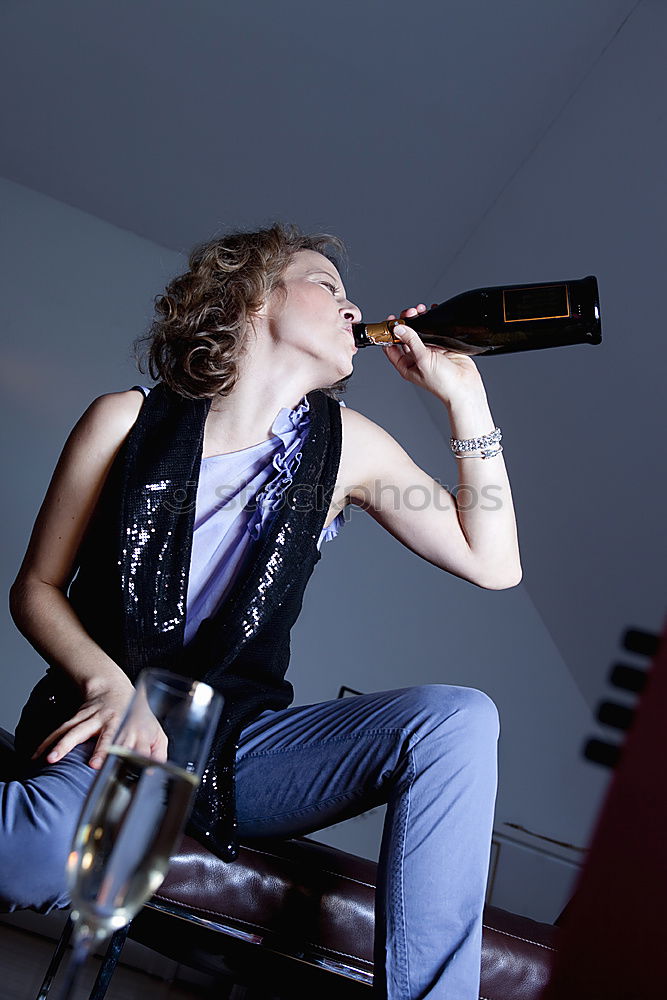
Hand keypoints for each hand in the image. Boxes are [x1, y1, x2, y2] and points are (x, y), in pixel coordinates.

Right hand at [32, 673, 167, 769]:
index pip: (138, 744)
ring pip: (77, 730)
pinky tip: (37, 755)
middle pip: (108, 735)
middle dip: (101, 749)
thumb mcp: (155, 730)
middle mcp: (115, 721)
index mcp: (135, 727)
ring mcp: (95, 718)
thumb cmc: (136, 714)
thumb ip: (158, 753)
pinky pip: (62, 730)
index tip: (130, 769)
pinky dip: (48, 742)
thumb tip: (159, 773)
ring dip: (64, 744)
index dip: (135, 755)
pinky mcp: (79, 716)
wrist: (113, 687)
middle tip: (94, 764)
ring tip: (51, 759)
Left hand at [383, 303, 484, 403]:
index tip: (391, 320)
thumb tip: (399, 328)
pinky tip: (432, 313)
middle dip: (405, 322)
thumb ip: (411, 342)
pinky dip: (432, 321)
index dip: (388, 333)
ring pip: (419, 331)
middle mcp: (416, 358)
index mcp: (406, 365)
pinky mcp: (442, 346)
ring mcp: (429, 352)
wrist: (465, 386)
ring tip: (420, 310)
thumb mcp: (423, 360)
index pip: (391, 347)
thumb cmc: (443, 383)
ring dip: (418, 320)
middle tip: (409, 313)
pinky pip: (434, 331)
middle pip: (405, 336)